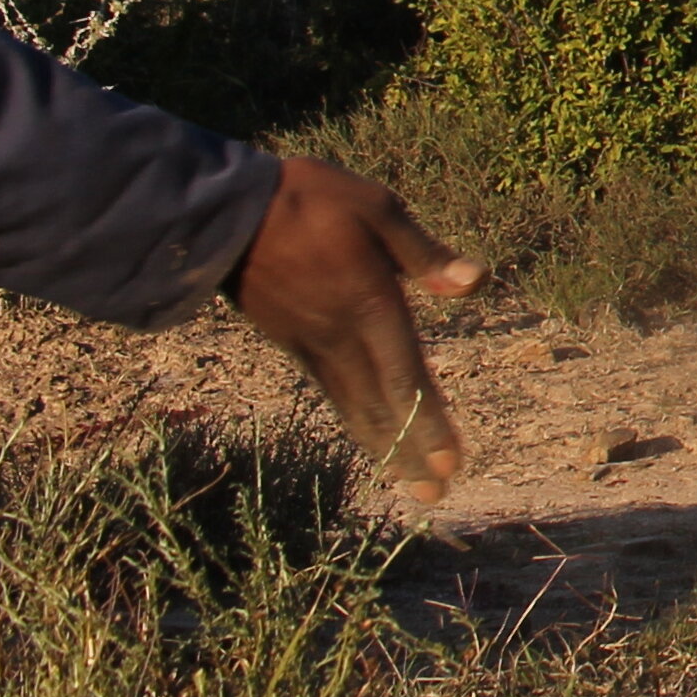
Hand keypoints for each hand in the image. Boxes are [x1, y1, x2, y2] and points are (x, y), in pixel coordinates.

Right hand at [223, 155, 481, 498]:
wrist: (221, 214)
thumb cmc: (308, 200)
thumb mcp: (376, 208)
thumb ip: (423, 253)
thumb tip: (476, 283)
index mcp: (368, 304)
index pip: (406, 375)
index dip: (428, 423)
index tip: (449, 463)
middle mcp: (339, 336)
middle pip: (382, 405)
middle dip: (410, 452)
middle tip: (435, 495)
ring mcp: (311, 344)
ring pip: (353, 407)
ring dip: (384, 447)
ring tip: (410, 486)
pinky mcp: (291, 343)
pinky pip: (330, 392)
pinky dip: (354, 421)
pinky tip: (370, 437)